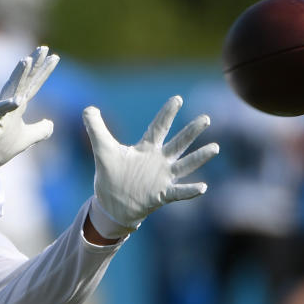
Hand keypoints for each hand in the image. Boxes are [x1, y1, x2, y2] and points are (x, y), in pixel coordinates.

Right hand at [0, 46, 57, 173]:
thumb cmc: (1, 146)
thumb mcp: (28, 138)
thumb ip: (41, 130)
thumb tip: (51, 123)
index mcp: (18, 105)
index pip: (34, 84)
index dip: (44, 71)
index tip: (55, 57)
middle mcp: (10, 104)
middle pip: (24, 80)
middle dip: (34, 63)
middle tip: (44, 48)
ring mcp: (0, 111)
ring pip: (11, 89)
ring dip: (19, 75)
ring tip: (27, 60)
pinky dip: (8, 105)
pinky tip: (18, 100)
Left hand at [82, 95, 219, 238]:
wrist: (112, 204)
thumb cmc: (111, 176)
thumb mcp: (102, 149)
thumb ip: (96, 128)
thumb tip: (88, 108)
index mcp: (146, 148)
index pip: (158, 127)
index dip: (167, 114)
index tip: (177, 98)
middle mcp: (159, 161)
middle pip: (178, 143)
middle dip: (191, 131)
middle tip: (206, 118)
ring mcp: (162, 178)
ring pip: (184, 165)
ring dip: (199, 157)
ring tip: (215, 147)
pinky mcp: (162, 195)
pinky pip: (179, 192)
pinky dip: (190, 191)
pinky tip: (203, 187)